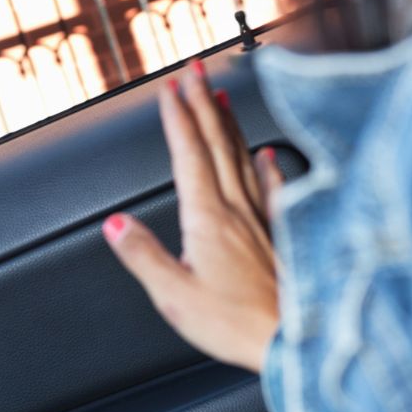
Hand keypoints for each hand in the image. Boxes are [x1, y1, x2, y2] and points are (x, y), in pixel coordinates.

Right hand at [103, 61, 283, 372]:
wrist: (296, 342)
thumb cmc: (236, 324)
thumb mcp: (175, 295)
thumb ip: (142, 255)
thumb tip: (115, 224)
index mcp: (207, 219)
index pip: (189, 155)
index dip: (178, 118)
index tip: (169, 88)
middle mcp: (237, 210)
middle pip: (217, 145)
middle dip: (202, 103)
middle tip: (194, 70)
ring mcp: (263, 220)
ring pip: (243, 158)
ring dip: (229, 123)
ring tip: (222, 95)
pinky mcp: (282, 236)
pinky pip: (274, 189)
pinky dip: (269, 166)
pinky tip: (268, 153)